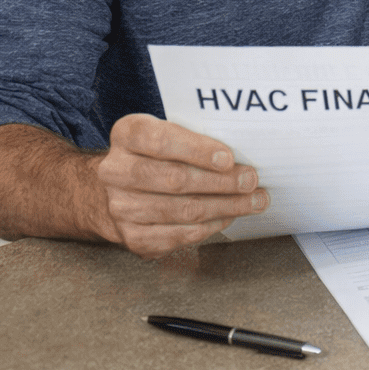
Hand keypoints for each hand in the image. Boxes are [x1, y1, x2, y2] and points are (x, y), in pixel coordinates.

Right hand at [93, 113, 268, 258]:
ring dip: (224, 207)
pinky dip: (210, 226)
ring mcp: (121, 207)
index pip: (161, 140)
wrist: (122, 188)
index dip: (197, 150)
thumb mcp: (170, 132)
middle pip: (175, 179)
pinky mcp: (133, 236)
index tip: (229, 158)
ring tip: (252, 201)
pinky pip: (179, 235)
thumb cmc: (159, 154)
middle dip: (221, 182)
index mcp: (127, 135)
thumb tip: (242, 155)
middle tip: (251, 181)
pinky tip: (228, 216)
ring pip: (181, 210)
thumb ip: (198, 138)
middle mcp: (116, 171)